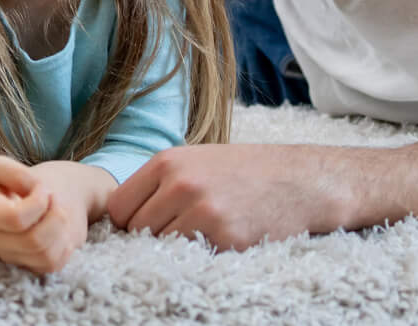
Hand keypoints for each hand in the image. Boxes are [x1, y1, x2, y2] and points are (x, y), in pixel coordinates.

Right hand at [0, 157, 88, 274]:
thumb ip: (13, 172)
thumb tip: (35, 187)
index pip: (16, 218)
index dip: (38, 201)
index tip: (41, 187)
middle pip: (35, 241)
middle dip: (55, 216)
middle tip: (53, 198)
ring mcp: (14, 257)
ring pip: (46, 256)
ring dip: (62, 230)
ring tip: (57, 212)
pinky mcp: (28, 265)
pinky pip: (53, 265)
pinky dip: (64, 246)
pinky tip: (58, 228)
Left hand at [108, 143, 344, 250]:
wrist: (299, 180)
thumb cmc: (242, 171)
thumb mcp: (194, 160)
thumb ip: (158, 182)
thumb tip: (121, 216)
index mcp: (167, 162)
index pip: (118, 207)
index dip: (129, 220)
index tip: (146, 223)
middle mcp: (181, 185)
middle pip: (137, 231)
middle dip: (151, 237)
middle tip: (179, 229)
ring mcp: (204, 212)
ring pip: (163, 247)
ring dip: (177, 246)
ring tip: (203, 230)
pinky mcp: (226, 238)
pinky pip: (194, 257)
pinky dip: (203, 253)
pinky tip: (223, 236)